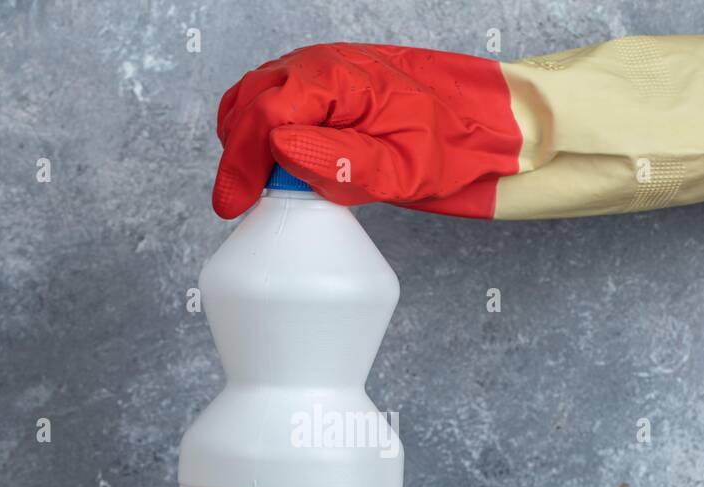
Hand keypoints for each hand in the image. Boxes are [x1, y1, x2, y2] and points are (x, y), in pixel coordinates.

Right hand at [212, 43, 520, 218]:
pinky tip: (270, 167)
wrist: (472, 124)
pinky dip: (256, 133)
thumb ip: (343, 163)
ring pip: (250, 100)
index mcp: (340, 79)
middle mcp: (319, 64)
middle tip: (242, 205)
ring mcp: (313, 71)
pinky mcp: (313, 86)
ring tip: (259, 189)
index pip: (266, 111)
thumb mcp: (403, 169)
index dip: (242, 161)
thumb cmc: (444, 146)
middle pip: (249, 103)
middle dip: (239, 157)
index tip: (232, 205)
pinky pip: (266, 102)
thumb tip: (281, 149)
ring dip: (244, 144)